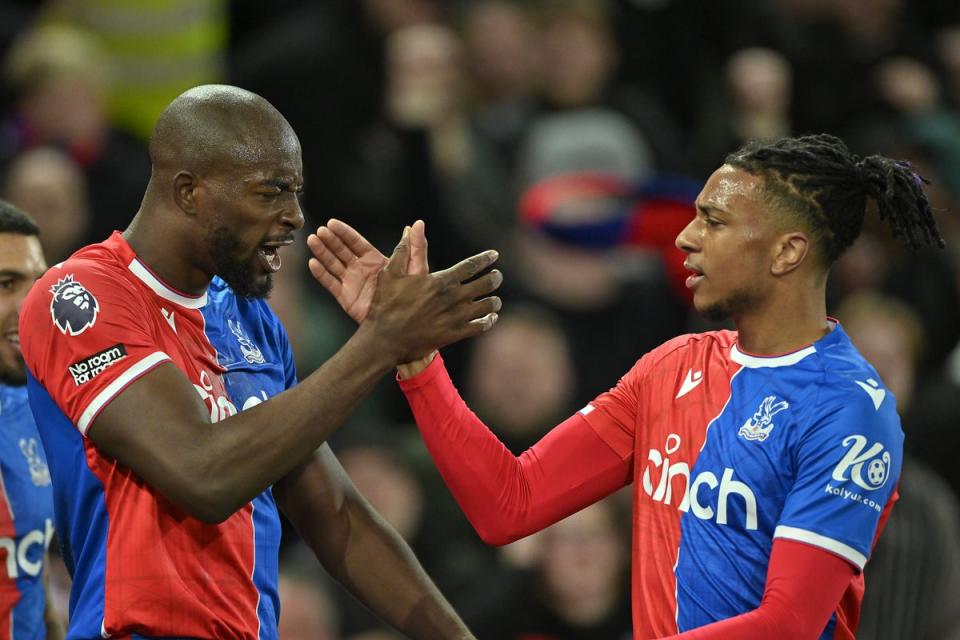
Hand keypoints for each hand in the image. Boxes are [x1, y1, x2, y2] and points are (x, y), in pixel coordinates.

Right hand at [308, 219, 428, 323]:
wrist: (402, 324)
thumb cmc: (412, 297)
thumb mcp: (415, 269)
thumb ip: (414, 247)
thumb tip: (417, 225)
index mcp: (375, 260)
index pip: (356, 243)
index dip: (344, 232)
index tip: (332, 223)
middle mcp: (361, 269)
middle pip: (342, 251)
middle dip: (330, 240)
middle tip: (320, 231)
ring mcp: (352, 282)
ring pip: (333, 264)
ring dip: (322, 252)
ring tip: (312, 241)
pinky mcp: (345, 297)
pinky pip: (330, 283)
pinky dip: (321, 274)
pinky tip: (313, 263)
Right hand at [363, 228, 501, 364]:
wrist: (385, 340)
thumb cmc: (385, 305)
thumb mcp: (390, 274)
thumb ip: (404, 250)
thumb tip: (411, 227)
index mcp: (440, 281)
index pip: (470, 266)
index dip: (485, 259)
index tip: (494, 255)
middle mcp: (452, 298)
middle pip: (485, 284)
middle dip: (495, 278)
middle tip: (497, 276)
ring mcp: (455, 317)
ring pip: (487, 306)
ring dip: (494, 301)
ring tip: (495, 300)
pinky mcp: (454, 335)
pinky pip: (480, 327)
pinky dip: (488, 321)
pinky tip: (490, 318)